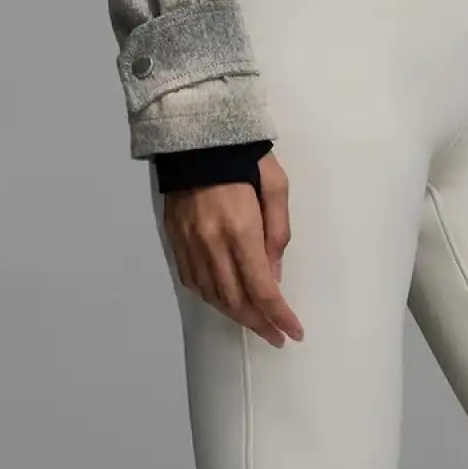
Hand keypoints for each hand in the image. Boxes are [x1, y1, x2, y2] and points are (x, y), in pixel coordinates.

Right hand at [161, 151, 303, 344]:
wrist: (195, 133)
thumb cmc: (243, 155)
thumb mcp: (276, 186)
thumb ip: (278, 232)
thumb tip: (274, 274)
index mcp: (240, 229)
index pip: (262, 288)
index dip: (279, 316)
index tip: (293, 332)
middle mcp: (211, 242)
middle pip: (235, 300)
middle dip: (259, 323)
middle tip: (276, 336)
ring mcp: (189, 242)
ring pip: (211, 295)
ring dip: (235, 314)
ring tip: (255, 322)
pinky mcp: (174, 238)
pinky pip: (192, 280)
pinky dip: (210, 297)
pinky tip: (225, 300)